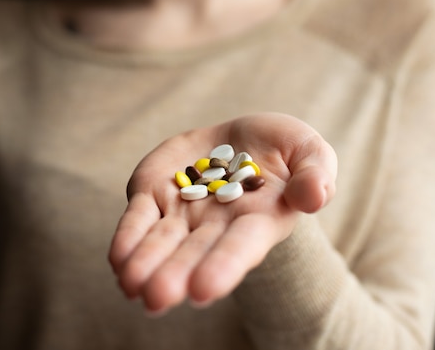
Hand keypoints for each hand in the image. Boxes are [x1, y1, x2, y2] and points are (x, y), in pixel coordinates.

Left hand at [108, 113, 336, 314]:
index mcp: (258, 219)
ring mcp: (181, 213)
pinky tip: (118, 261)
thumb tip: (314, 196)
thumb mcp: (308, 150)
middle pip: (194, 252)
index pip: (241, 245)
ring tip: (130, 286)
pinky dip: (128, 238)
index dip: (223, 265)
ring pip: (161, 242)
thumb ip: (316, 172)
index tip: (204, 289)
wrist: (239, 138)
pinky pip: (138, 219)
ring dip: (145, 263)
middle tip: (157, 297)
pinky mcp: (153, 194)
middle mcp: (216, 225)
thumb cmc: (281, 149)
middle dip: (175, 274)